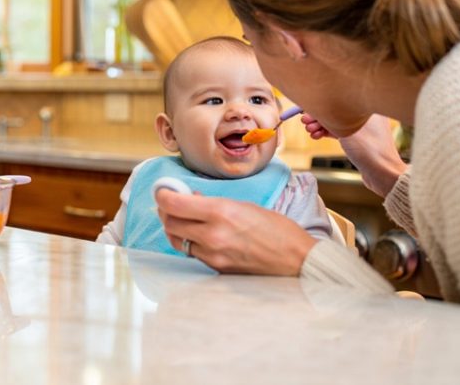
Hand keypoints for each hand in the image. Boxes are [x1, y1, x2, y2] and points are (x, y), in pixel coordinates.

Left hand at [155, 188, 317, 275]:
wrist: (297, 262)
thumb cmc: (278, 230)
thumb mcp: (245, 206)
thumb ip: (213, 203)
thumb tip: (190, 198)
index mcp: (221, 213)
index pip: (173, 204)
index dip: (162, 194)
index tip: (162, 189)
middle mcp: (212, 236)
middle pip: (169, 223)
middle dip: (165, 210)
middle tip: (170, 202)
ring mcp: (212, 256)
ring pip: (176, 240)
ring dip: (175, 227)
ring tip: (184, 218)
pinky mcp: (215, 270)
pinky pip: (192, 254)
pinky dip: (190, 242)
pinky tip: (199, 234)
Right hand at [302, 113, 407, 196]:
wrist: (383, 173)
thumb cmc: (369, 148)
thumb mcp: (345, 129)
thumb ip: (329, 118)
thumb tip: (314, 109)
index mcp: (367, 106)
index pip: (339, 100)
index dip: (321, 104)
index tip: (306, 108)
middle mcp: (366, 114)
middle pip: (337, 111)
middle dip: (319, 117)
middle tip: (304, 121)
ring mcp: (363, 128)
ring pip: (337, 123)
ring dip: (321, 126)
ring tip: (309, 131)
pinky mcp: (360, 140)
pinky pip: (341, 133)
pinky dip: (328, 133)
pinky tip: (316, 136)